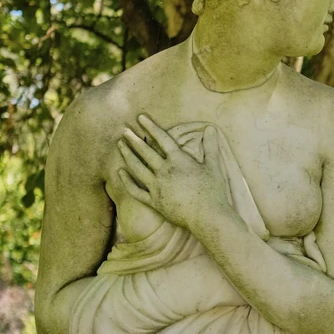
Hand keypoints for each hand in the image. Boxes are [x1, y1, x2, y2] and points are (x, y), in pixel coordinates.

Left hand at [117, 116, 233, 233]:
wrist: (207, 216)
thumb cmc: (213, 191)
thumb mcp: (214, 166)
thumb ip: (211, 147)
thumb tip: (211, 128)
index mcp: (178, 160)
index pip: (162, 139)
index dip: (151, 126)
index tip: (140, 117)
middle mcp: (164, 171)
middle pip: (145, 152)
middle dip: (134, 139)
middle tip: (124, 130)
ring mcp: (157, 187)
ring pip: (137, 168)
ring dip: (127, 155)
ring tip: (120, 145)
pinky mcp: (154, 202)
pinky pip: (136, 190)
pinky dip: (126, 181)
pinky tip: (120, 172)